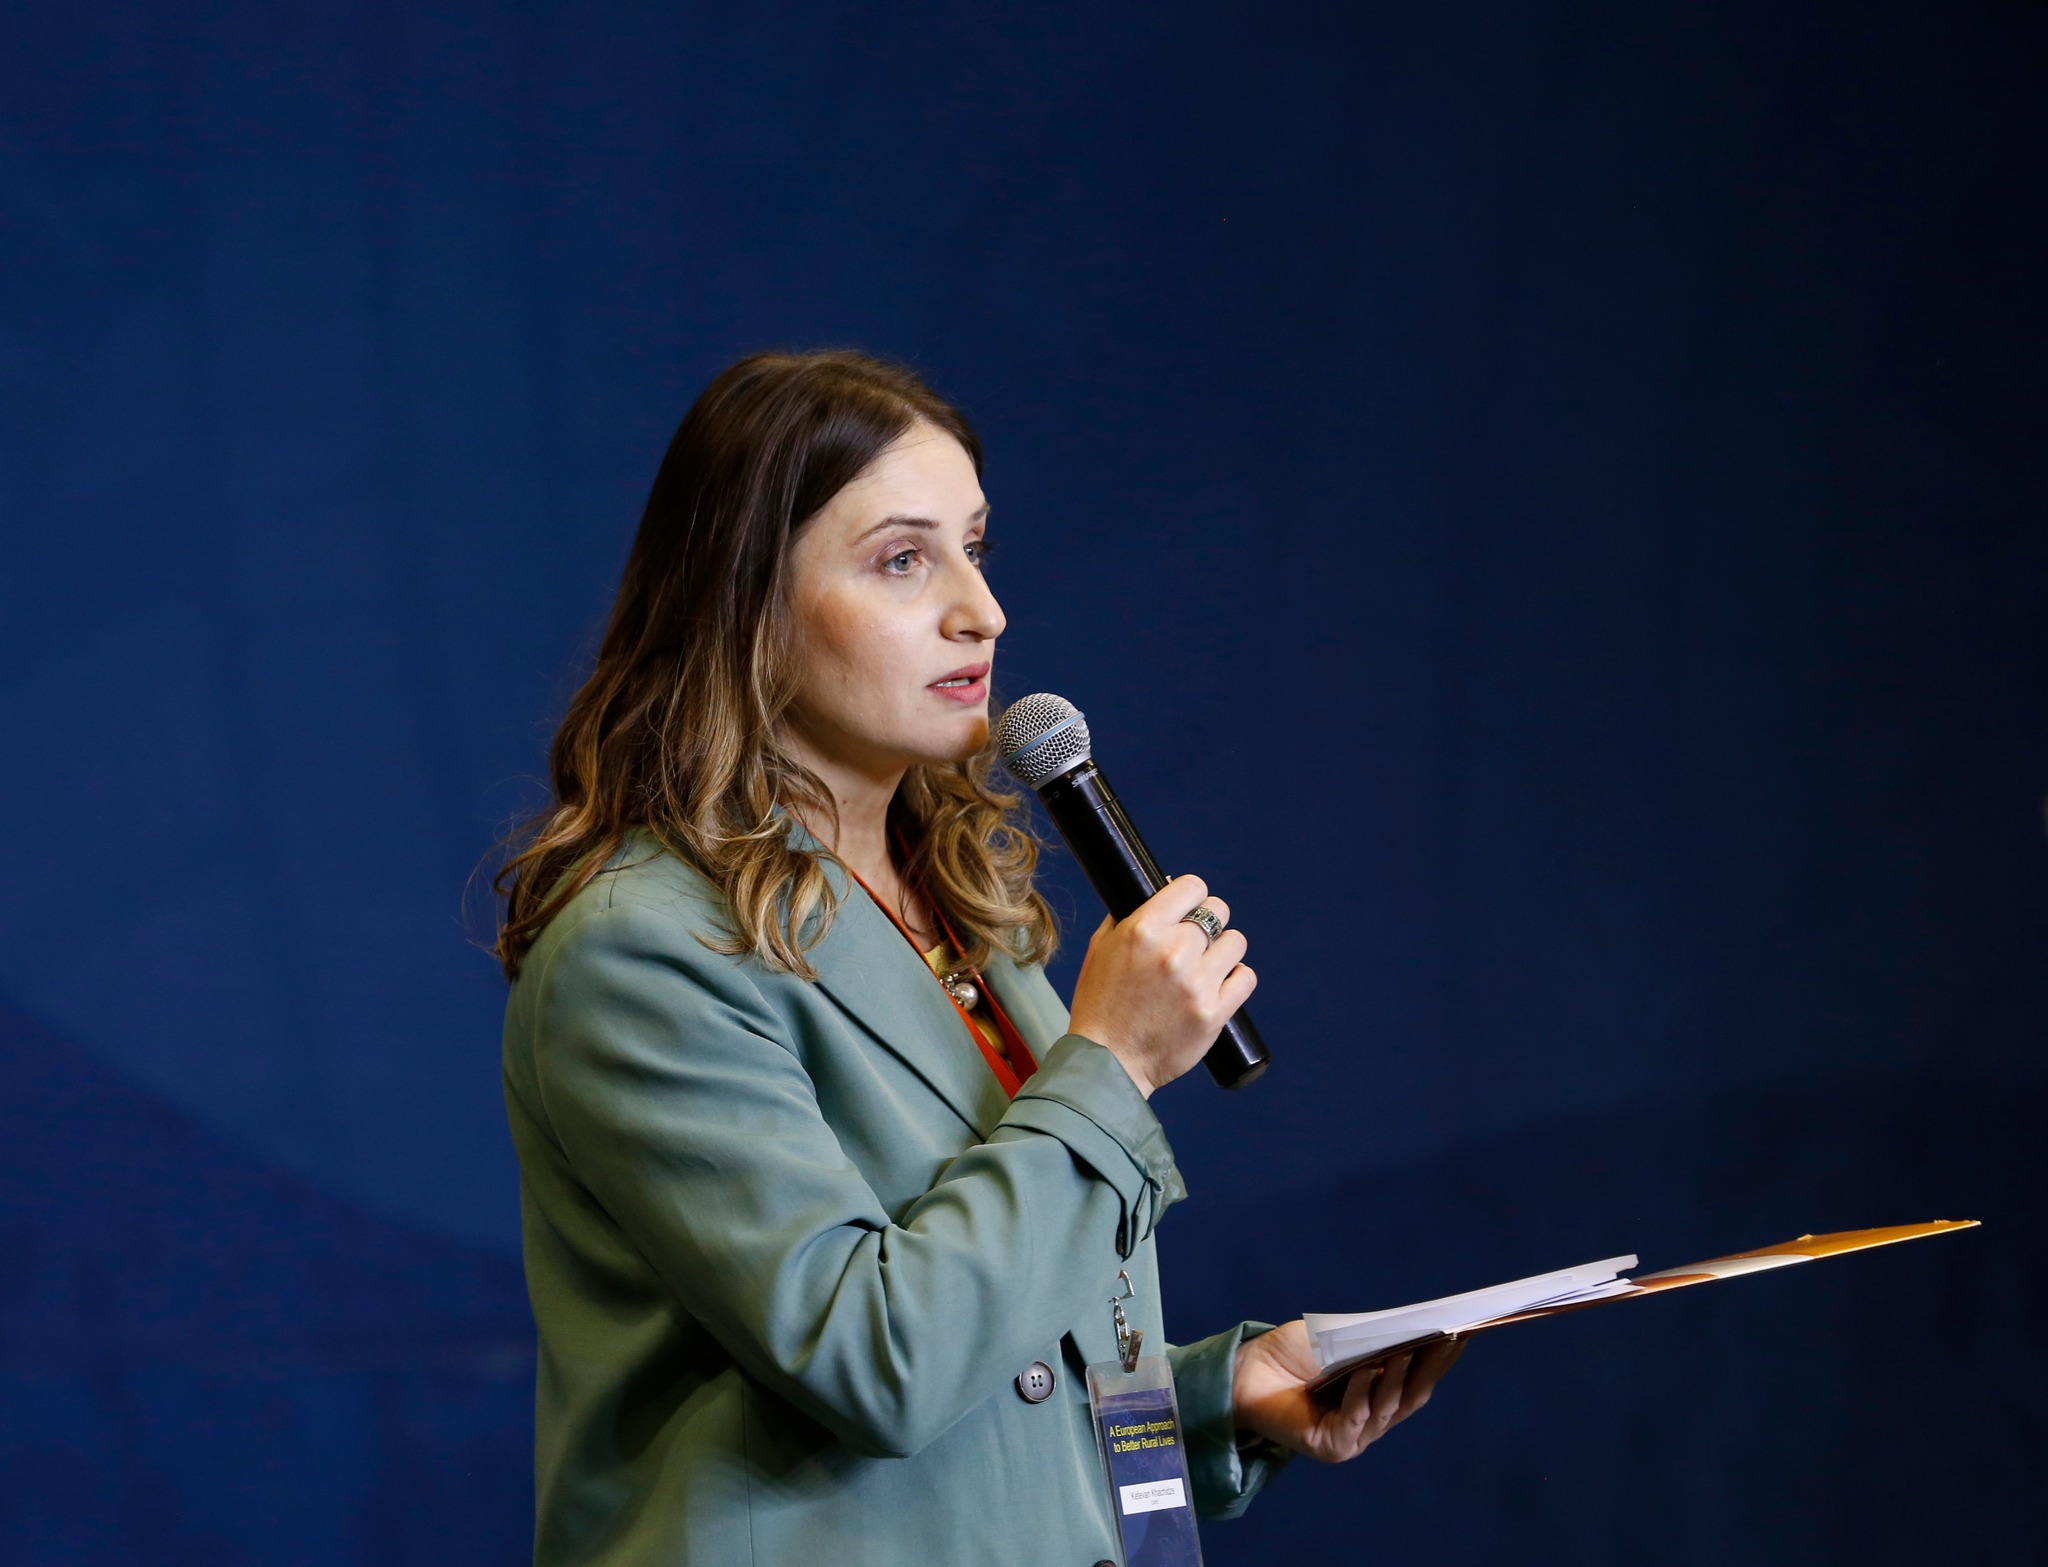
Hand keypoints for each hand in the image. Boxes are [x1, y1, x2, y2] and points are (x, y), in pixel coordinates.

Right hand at [1067, 875, 1256, 1098]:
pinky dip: (1236, 979)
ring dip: (1224, 951)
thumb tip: (1163, 891)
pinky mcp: (1213, 1013)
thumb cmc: (1100, 1004)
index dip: (1193, 895)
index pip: (1192, 887)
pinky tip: (1220, 985)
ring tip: (1208, 965)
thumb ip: (1128, 917)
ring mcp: (1196, 984)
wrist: (1107, 1061)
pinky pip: (1245, 978)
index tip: (1190, 907)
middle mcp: (1173, 951)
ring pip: (1236, 943)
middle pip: (1218, 911)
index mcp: (1143, 930)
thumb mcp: (1101, 948)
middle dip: (1209, 922)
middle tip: (1199, 940)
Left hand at [1230, 1319, 1463, 1462]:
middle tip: (1450, 1337)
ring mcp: (1353, 1436)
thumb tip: (1413, 1327)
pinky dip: (1362, 1391)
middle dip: (1432, 1367)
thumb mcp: (1339, 1340)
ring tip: (1410, 1347)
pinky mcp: (1332, 1446)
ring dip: (1399, 1376)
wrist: (1245, 1372)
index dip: (1441, 1358)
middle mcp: (1371, 1420)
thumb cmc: (1291, 1353)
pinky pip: (1354, 1418)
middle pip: (1411, 1396)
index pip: (1417, 1379)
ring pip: (1386, 1407)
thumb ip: (1373, 1340)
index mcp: (1378, 1396)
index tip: (1463, 1330)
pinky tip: (1368, 1370)